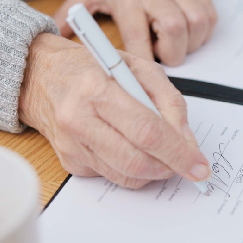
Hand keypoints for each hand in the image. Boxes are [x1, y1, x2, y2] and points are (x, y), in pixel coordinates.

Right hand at [19, 33, 211, 188]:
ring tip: (163, 154)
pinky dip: (133, 168)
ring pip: (126, 176)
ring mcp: (72, 145)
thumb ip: (167, 100)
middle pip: (136, 161)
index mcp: (97, 89)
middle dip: (170, 168)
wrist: (42, 77)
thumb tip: (187, 139)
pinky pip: (112, 176)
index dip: (178, 152)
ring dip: (154, 171)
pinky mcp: (69, 162)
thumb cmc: (92, 67)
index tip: (199, 166)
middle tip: (188, 165)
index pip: (146, 131)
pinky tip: (132, 147)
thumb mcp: (137, 67)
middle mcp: (79, 120)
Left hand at [53, 0, 217, 65]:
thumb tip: (51, 35)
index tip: (140, 70)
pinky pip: (210, 18)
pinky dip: (203, 32)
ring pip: (196, 25)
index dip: (143, 59)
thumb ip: (70, 12)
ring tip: (174, 43)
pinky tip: (188, 32)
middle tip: (161, 55)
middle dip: (172, 54)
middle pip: (174, 31)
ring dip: (189, 44)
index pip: (138, 36)